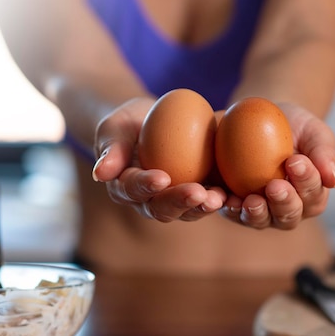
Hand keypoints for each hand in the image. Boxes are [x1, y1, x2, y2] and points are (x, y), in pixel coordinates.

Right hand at [91, 97, 225, 221]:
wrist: (148, 124)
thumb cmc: (126, 124)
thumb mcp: (114, 128)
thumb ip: (110, 148)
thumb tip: (100, 173)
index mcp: (124, 188)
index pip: (133, 189)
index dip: (146, 186)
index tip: (161, 177)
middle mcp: (147, 201)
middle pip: (162, 208)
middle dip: (180, 202)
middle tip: (198, 193)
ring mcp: (173, 201)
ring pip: (187, 211)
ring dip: (203, 206)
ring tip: (218, 198)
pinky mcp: (195, 195)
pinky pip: (207, 201)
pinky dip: (220, 199)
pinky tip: (234, 192)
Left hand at [219, 102, 334, 229]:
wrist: (260, 118)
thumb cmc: (295, 126)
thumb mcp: (314, 132)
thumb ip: (325, 153)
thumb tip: (334, 181)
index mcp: (311, 195)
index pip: (312, 194)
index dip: (306, 180)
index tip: (296, 161)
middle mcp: (287, 209)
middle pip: (289, 215)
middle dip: (283, 202)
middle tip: (275, 186)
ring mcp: (261, 211)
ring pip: (261, 220)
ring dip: (257, 213)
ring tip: (252, 200)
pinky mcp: (235, 206)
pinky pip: (232, 212)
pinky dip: (229, 208)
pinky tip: (226, 199)